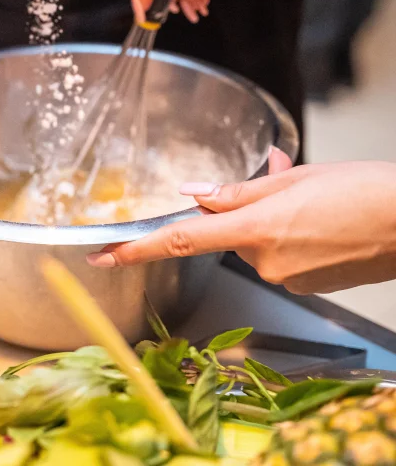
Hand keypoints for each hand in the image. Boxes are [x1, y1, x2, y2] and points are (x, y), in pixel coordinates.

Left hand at [87, 158, 395, 294]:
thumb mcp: (294, 179)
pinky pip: (280, 259)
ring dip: (272, 225)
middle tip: (286, 191)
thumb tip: (196, 196)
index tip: (102, 256)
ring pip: (257, 245)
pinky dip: (290, 241)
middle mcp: (264, 261)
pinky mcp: (305, 288)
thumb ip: (237, 192)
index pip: (179, 240)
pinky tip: (320, 226)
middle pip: (229, 235)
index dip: (135, 248)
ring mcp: (286, 278)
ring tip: (314, 207)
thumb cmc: (363, 191)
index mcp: (254, 229)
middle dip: (245, 214)